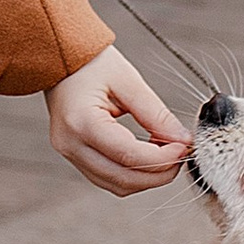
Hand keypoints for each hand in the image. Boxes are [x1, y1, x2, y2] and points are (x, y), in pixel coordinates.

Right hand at [48, 48, 190, 195]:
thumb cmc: (91, 63)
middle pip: (122, 178)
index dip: (162, 158)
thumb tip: (182, 139)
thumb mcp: (128, 81)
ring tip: (167, 154)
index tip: (184, 147)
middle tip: (181, 154)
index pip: (128, 155)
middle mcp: (70, 144)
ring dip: (147, 178)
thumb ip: (156, 114)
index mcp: (81, 122)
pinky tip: (149, 157)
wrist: (60, 59)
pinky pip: (108, 178)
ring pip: (116, 185)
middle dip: (158, 174)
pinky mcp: (74, 156)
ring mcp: (69, 154)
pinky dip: (132, 174)